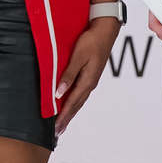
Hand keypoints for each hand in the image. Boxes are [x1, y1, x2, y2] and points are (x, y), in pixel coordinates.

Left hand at [53, 17, 119, 132]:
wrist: (106, 30)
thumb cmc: (91, 41)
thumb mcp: (78, 56)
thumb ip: (68, 75)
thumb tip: (58, 93)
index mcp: (87, 81)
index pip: (72, 103)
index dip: (63, 116)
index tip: (56, 128)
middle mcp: (90, 83)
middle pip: (76, 105)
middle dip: (66, 119)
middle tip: (57, 132)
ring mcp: (91, 80)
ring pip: (79, 100)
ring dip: (70, 112)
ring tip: (63, 124)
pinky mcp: (90, 75)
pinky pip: (81, 93)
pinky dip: (74, 102)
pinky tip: (70, 105)